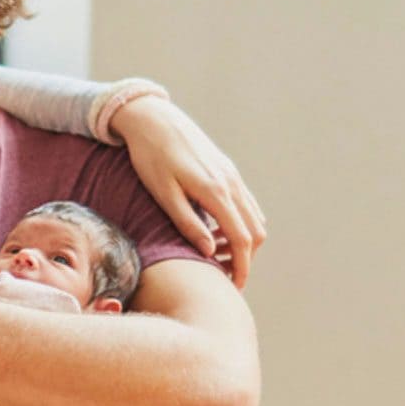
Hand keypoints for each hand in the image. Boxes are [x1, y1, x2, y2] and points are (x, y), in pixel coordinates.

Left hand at [109, 96, 267, 286]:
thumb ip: (187, 223)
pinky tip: (215, 229)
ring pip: (253, 217)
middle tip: (220, 272)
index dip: (241, 267)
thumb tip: (210, 251)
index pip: (241, 239)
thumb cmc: (149, 157)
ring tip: (216, 253)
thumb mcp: (163, 194)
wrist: (152, 118)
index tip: (233, 287)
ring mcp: (231, 175)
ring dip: (242, 240)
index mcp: (216, 192)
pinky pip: (245, 202)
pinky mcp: (226, 169)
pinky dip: (239, 222)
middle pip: (254, 232)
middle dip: (244, 257)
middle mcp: (230, 183)